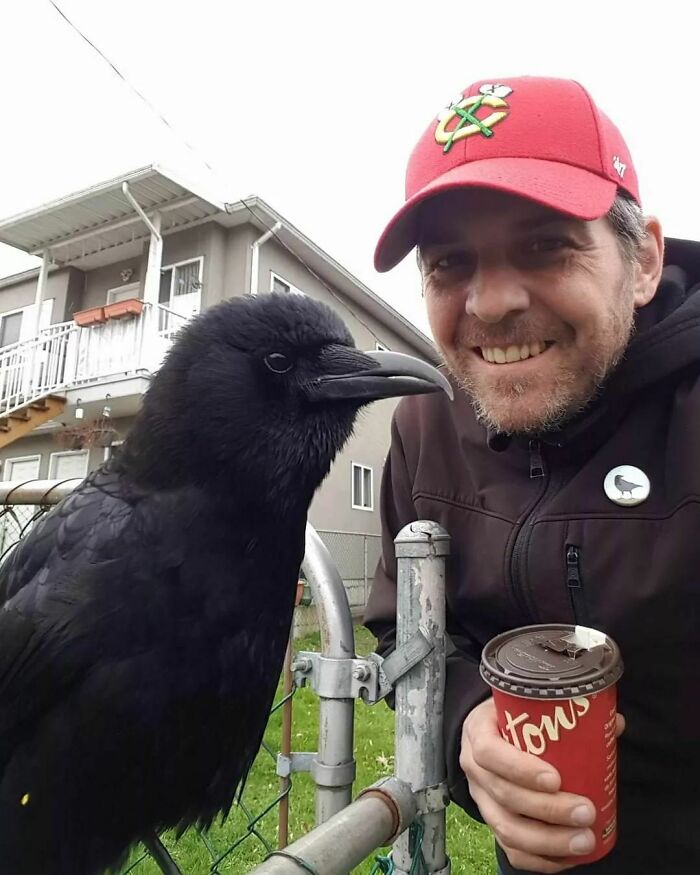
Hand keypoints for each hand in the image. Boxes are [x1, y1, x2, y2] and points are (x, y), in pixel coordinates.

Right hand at [460, 697, 624, 873]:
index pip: (489, 752)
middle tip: (586, 812)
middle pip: (504, 796)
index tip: (556, 778)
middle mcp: (475, 770)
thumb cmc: (512, 719)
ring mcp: (481, 800)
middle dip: (548, 810)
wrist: (487, 733)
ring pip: (507, 830)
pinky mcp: (492, 824)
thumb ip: (566, 711)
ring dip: (549, 841)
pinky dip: (541, 860)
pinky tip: (570, 857)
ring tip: (585, 840)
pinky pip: (511, 850)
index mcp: (479, 733)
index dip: (520, 769)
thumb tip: (615, 723)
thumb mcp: (526, 705)